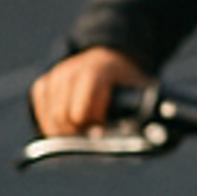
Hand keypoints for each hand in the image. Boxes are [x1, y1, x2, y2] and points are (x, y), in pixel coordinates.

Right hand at [29, 44, 150, 137]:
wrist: (108, 58)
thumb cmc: (127, 79)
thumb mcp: (142, 88)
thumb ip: (145, 108)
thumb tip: (156, 136)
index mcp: (96, 72)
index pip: (81, 113)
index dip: (91, 127)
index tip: (103, 132)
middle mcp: (71, 71)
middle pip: (63, 118)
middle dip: (76, 132)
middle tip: (90, 137)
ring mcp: (55, 76)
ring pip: (50, 117)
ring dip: (63, 130)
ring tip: (81, 133)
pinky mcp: (44, 82)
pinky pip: (40, 109)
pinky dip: (49, 122)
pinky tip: (65, 126)